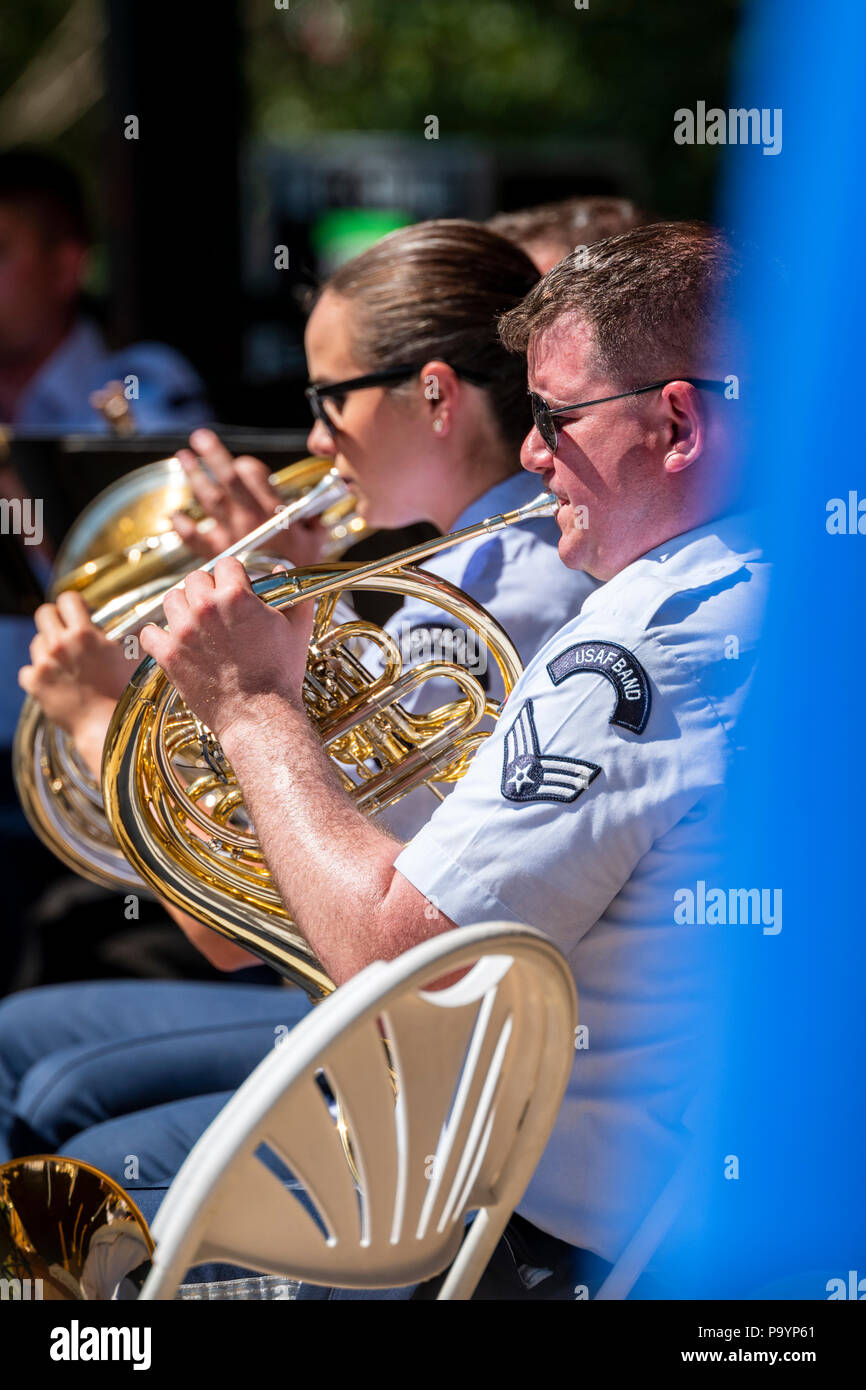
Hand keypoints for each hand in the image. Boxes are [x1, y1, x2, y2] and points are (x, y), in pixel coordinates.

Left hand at [19, 592, 131, 733]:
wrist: (106, 726)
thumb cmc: (125, 693)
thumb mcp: (136, 658)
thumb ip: (138, 636)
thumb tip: (145, 625)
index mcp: (85, 633)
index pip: (68, 599)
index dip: (75, 604)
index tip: (81, 614)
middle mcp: (60, 644)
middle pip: (44, 613)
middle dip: (55, 619)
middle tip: (66, 633)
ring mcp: (44, 664)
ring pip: (36, 642)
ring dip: (48, 650)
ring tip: (65, 665)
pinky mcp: (34, 684)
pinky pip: (27, 671)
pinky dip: (37, 676)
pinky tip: (54, 682)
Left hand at [139, 558, 315, 740]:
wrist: (260, 715)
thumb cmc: (281, 674)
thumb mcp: (297, 627)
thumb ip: (292, 592)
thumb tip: (280, 569)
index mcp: (236, 596)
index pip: (226, 563)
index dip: (233, 575)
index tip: (236, 587)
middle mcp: (205, 608)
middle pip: (195, 578)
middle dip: (207, 588)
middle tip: (217, 608)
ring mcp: (183, 632)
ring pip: (171, 599)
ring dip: (182, 607)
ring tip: (195, 623)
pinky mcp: (169, 656)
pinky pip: (148, 633)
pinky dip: (157, 636)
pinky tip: (172, 641)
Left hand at [173, 429, 328, 566]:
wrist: (280, 607)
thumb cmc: (301, 577)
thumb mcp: (316, 544)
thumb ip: (314, 522)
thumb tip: (314, 508)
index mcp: (274, 514)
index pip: (254, 476)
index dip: (246, 465)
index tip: (241, 464)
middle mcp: (249, 521)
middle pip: (228, 480)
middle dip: (214, 455)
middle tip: (200, 437)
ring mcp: (230, 536)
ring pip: (209, 500)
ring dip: (195, 476)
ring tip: (184, 457)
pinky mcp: (216, 555)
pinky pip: (193, 538)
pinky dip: (182, 525)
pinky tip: (175, 515)